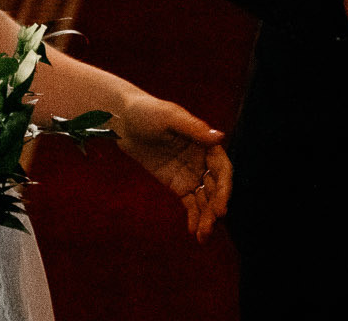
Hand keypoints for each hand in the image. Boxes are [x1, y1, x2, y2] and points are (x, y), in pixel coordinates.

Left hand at [114, 91, 232, 242]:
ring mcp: (190, 172)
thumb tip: (220, 137)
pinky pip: (190, 202)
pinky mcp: (177, 183)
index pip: (222, 169)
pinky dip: (194, 216)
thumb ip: (194, 128)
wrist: (123, 120)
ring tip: (203, 237)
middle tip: (210, 227)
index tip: (221, 208)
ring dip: (207, 217)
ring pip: (205, 198)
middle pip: (215, 187)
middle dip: (215, 208)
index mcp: (205, 142)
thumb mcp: (169, 117)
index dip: (224, 189)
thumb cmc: (147, 111)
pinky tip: (194, 232)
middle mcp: (202, 159)